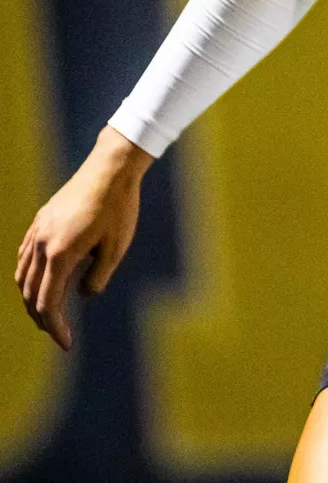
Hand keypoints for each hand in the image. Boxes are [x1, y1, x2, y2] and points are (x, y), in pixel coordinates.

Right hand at [14, 126, 152, 349]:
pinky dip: (28, 275)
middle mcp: (41, 244)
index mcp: (60, 254)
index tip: (67, 344)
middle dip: (42, 318)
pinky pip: (24, 256)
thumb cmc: (119, 207)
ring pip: (22, 275)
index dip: (56, 328)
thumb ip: (97, 277)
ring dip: (31, 298)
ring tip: (48, 312)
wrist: (111, 168)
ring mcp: (37, 230)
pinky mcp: (40, 220)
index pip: (48, 304)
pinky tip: (40, 281)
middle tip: (59, 333)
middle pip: (30, 294)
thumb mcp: (116, 247)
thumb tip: (83, 296)